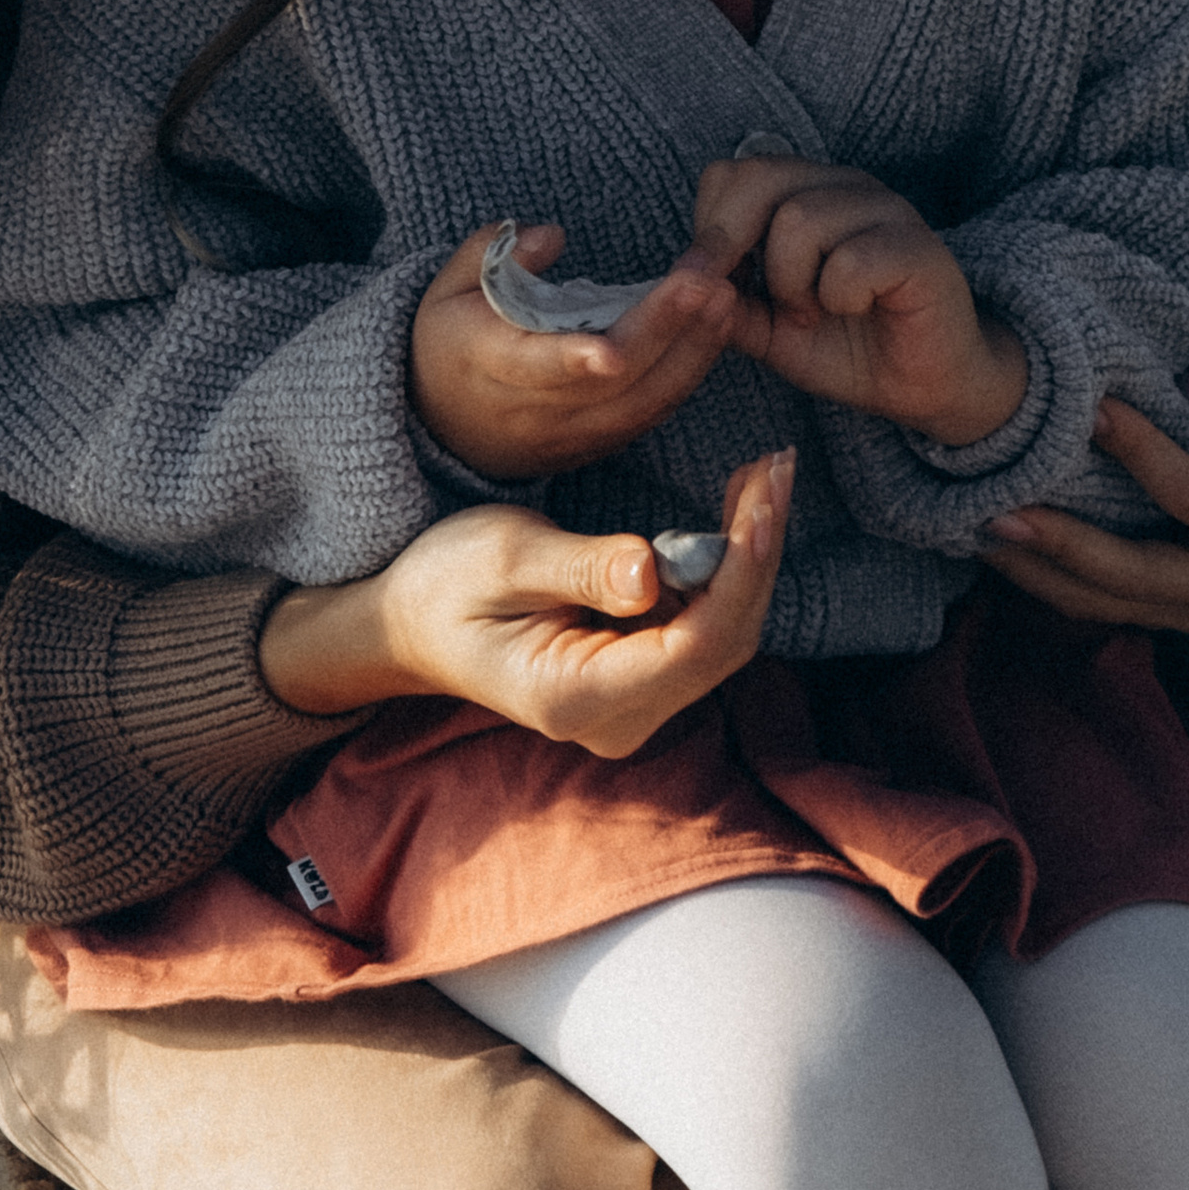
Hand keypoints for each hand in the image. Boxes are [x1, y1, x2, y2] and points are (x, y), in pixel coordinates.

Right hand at [258, 452, 795, 757]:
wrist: (412, 625)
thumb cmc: (445, 584)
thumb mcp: (503, 557)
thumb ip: (582, 568)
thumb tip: (654, 571)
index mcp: (578, 698)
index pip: (694, 647)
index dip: (741, 573)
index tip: (764, 500)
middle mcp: (618, 720)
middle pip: (724, 644)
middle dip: (757, 554)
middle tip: (776, 469)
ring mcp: (634, 708)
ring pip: (724, 636)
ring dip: (749, 556)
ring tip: (764, 477)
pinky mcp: (643, 682)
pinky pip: (705, 628)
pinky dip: (726, 569)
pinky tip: (737, 512)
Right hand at [407, 221, 739, 480]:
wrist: (441, 425)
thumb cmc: (448, 343)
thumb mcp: (445, 287)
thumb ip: (491, 253)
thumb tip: (552, 236)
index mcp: (488, 365)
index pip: (538, 366)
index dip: (576, 359)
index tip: (612, 347)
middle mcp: (534, 408)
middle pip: (610, 381)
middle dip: (663, 330)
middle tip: (707, 282)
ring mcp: (571, 433)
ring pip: (642, 401)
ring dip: (691, 351)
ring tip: (725, 299)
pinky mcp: (599, 444)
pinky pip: (651, 413)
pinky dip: (688, 375)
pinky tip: (716, 332)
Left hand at [694, 153, 1028, 445]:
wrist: (925, 384)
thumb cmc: (849, 347)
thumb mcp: (769, 332)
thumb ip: (728, 305)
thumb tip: (682, 285)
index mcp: (805, 195)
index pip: (732, 174)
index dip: (710, 228)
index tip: (718, 283)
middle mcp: (844, 188)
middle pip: (758, 177)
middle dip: (732, 245)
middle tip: (748, 298)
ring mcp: (884, 211)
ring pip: (800, 218)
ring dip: (791, 282)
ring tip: (812, 313)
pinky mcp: (918, 249)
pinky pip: (851, 260)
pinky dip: (838, 297)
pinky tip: (854, 310)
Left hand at [976, 332, 1188, 633]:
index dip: (1145, 456)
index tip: (1093, 408)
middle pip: (1142, 575)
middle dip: (1070, 546)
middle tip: (1003, 510)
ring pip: (1109, 603)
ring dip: (1043, 571)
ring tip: (982, 529)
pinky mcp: (1165, 610)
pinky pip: (1097, 606)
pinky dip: (1047, 579)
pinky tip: (998, 543)